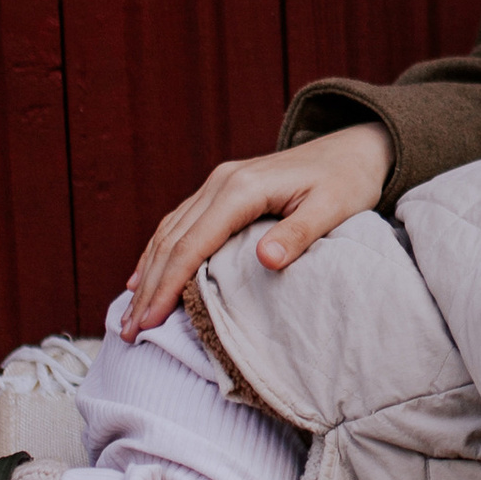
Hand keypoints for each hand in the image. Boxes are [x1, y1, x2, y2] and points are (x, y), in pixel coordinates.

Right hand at [123, 121, 393, 333]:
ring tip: (129, 314)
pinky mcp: (223, 189)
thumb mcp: (332, 209)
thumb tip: (265, 260)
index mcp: (242, 189)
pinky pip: (181, 223)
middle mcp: (220, 182)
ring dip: (148, 273)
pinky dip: (160, 252)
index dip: (167, 286)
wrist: (354, 147)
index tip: (148, 323)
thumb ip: (297, 235)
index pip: (193, 245)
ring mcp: (218, 183)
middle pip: (172, 241)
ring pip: (170, 232)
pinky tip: (145, 276)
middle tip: (126, 332)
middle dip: (148, 289)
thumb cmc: (347, 181)